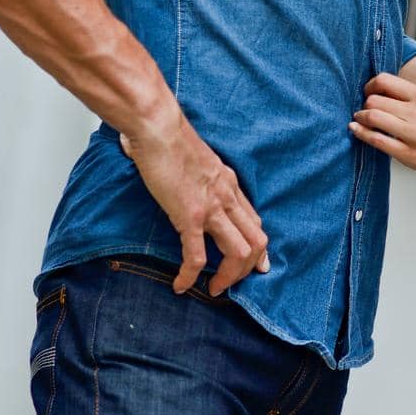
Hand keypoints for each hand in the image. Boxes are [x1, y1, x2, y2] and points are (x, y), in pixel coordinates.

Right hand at [120, 109, 269, 295]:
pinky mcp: (189, 215)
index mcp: (228, 182)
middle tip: (229, 283)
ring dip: (228, 277)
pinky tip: (180, 285)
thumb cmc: (167, 135)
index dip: (258, 248)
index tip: (255, 266)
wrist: (157, 125)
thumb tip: (176, 175)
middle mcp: (227, 196)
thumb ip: (193, 172)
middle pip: (256, 241)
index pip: (254, 220)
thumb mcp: (194, 157)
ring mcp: (211, 206)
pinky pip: (196, 256)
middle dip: (247, 269)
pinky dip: (190, 276)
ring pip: (239, 253)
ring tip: (212, 289)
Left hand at [349, 72, 415, 188]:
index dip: (371, 85)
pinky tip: (357, 132)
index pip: (385, 81)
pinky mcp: (410, 155)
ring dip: (361, 118)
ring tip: (359, 121)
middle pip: (374, 98)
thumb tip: (397, 99)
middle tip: (364, 110)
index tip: (369, 92)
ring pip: (371, 116)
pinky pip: (377, 140)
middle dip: (365, 104)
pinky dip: (362, 134)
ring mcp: (412, 134)